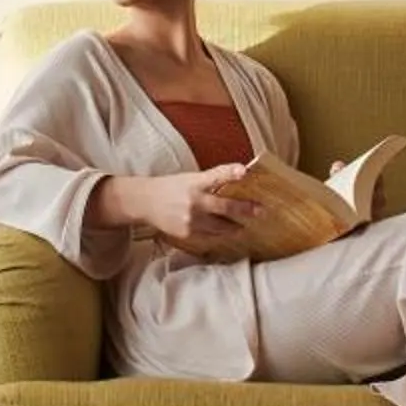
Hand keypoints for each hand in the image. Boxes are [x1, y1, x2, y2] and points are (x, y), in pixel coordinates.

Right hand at [138, 165, 261, 252]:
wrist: (145, 202)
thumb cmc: (171, 187)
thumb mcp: (190, 178)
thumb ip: (210, 182)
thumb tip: (236, 182)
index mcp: (194, 183)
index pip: (216, 175)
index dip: (231, 172)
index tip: (245, 170)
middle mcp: (193, 202)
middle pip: (224, 207)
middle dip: (245, 210)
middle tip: (261, 211)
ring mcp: (191, 220)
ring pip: (220, 226)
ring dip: (234, 226)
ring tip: (243, 226)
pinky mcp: (187, 234)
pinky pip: (209, 235)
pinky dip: (218, 232)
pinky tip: (224, 232)